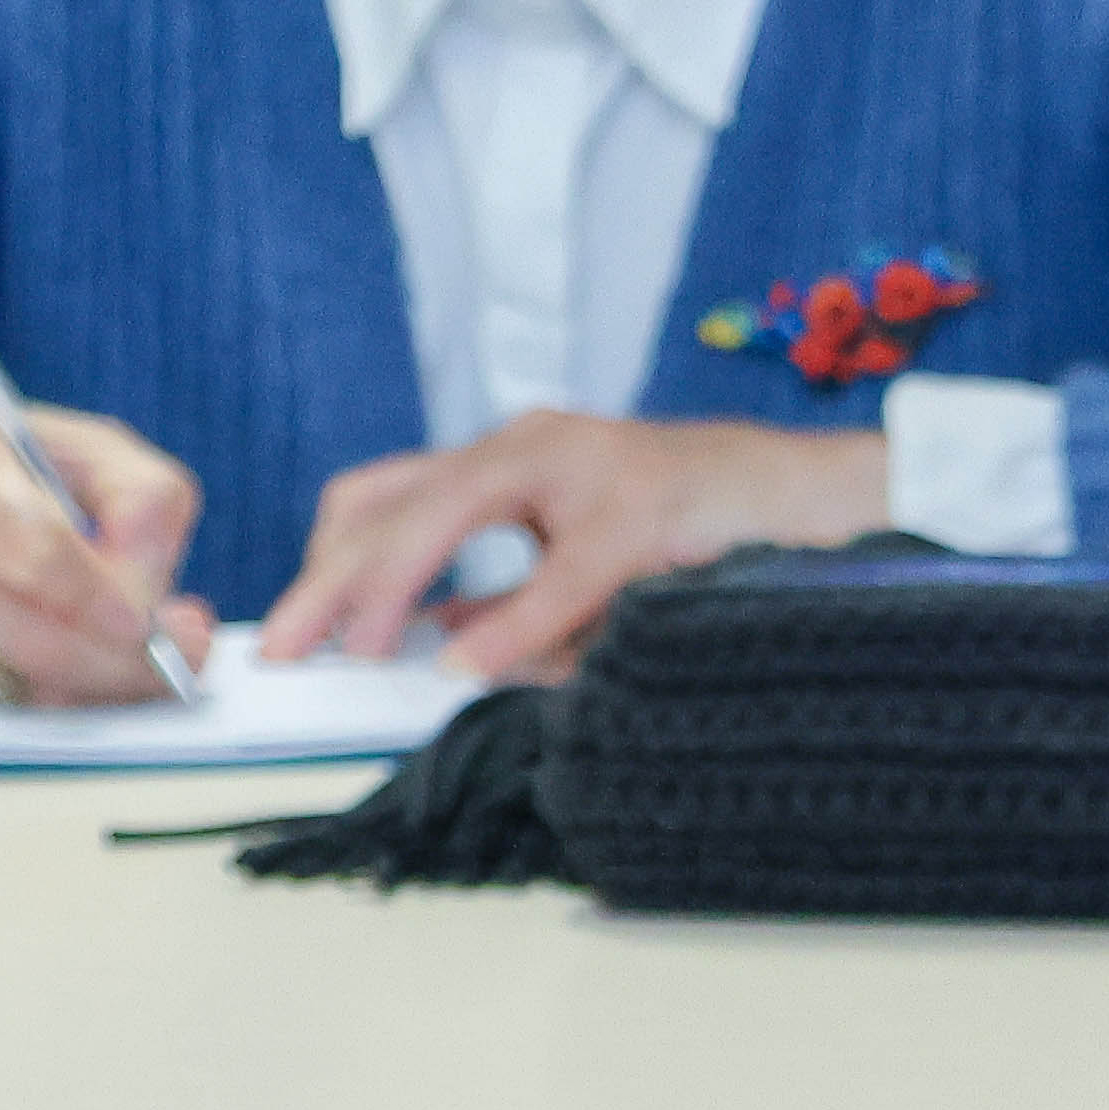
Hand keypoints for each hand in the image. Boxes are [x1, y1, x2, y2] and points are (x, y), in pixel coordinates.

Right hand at [0, 389, 210, 701]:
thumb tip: (161, 595)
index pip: (35, 551)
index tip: (154, 620)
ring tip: (140, 650)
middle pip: (38, 638)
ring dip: (101, 681)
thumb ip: (140, 500)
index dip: (103, 598)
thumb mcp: (70, 443)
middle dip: (125, 661)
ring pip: (25, 681)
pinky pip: (2, 701)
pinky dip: (58, 692)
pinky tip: (80, 659)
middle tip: (182, 655)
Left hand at [262, 410, 896, 679]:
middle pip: (389, 500)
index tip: (284, 637)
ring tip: (363, 649)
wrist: (823, 500)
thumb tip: (439, 651)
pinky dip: (511, 623)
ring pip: (447, 510)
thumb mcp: (587, 577)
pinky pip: (559, 574)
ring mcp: (586, 466)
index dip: (324, 566)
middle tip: (287, 649)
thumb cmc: (711, 536)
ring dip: (390, 584)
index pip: (383, 502)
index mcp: (513, 461)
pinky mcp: (644, 507)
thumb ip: (513, 608)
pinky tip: (475, 665)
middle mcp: (534, 444)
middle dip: (328, 579)